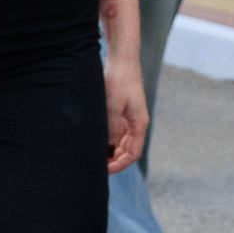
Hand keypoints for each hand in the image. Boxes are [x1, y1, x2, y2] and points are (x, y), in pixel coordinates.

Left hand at [104, 54, 147, 173]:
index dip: (120, 165)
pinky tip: (96, 144)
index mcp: (139, 124)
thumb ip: (111, 129)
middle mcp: (136, 124)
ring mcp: (129, 119)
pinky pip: (117, 133)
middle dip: (114, 161)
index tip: (104, 171)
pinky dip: (109, 141)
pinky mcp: (122, 113)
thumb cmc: (119, 81)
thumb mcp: (112, 107)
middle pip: (127, 151)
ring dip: (111, 152)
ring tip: (94, 157)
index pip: (133, 154)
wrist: (122, 61)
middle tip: (95, 167)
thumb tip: (109, 149)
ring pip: (121, 143)